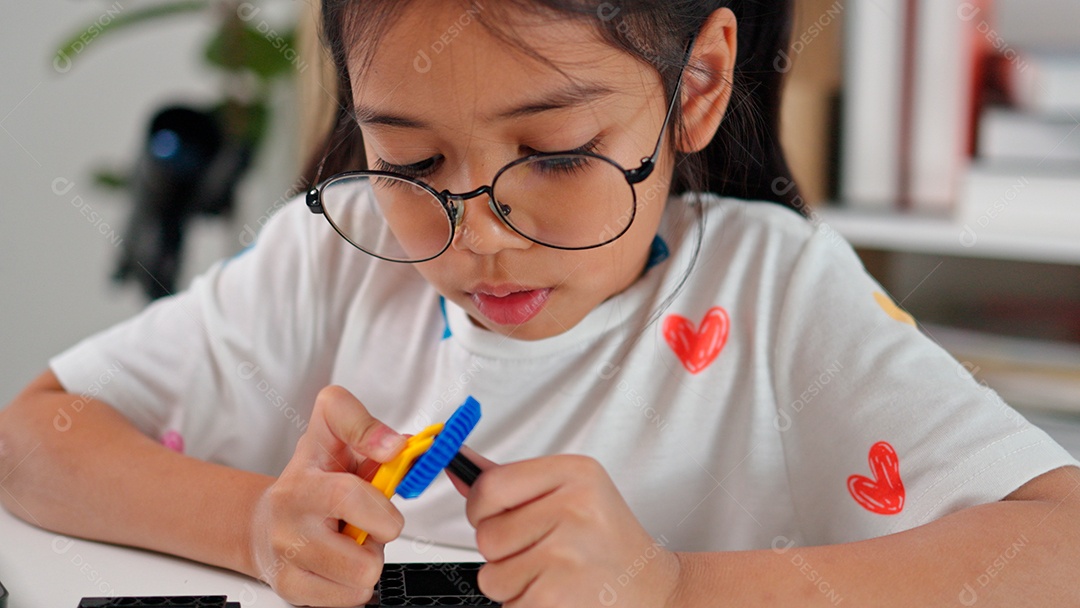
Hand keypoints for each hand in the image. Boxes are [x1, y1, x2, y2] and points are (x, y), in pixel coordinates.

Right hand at [248, 385, 406, 605]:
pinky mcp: (288, 586)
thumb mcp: (333, 434)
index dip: (377, 485)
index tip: (392, 466)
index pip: (344, 485)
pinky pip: (349, 600)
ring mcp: (285, 553)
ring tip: (351, 540)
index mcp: (305, 473)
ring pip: (362, 577)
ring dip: (368, 561)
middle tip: (368, 521)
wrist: (265, 522)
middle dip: (382, 534)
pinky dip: (353, 585)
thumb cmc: (312, 478)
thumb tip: (397, 447)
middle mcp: (290, 512)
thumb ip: (363, 426)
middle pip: (366, 550)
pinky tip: (339, 563)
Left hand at [452, 449, 681, 607]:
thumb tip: (458, 465)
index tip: (497, 515)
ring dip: (513, 583)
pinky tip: (557, 593)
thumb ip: (511, 481)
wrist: (651, 588)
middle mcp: (573, 509)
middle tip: (543, 549)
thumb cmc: (607, 540)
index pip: (489, 486)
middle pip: (486, 535)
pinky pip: (507, 605)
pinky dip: (525, 606)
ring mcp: (565, 554)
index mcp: (574, 473)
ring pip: (491, 575)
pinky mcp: (555, 597)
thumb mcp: (570, 492)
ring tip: (553, 573)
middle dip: (503, 551)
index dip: (482, 508)